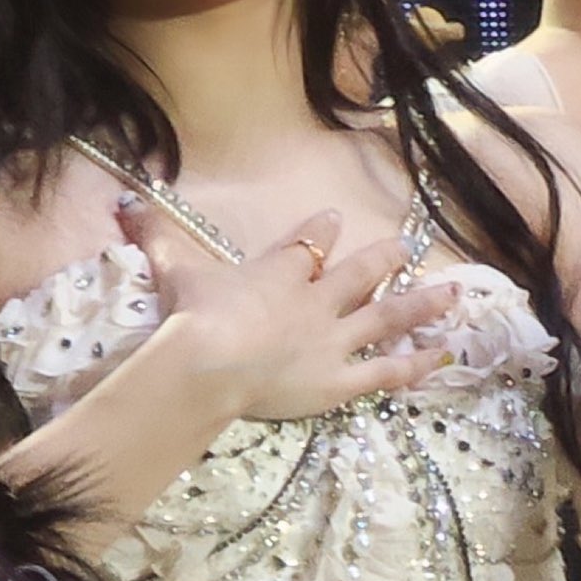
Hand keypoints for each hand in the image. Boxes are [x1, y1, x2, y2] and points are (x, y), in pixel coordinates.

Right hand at [119, 197, 459, 420]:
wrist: (211, 360)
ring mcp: (334, 339)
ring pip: (388, 315)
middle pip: (360, 273)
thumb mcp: (173, 269)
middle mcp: (316, 299)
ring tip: (456, 293)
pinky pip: (387, 369)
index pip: (307, 244)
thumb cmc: (194, 315)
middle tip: (406, 248)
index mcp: (280, 271)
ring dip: (423, 303)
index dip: (323, 231)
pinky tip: (442, 355)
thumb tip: (124, 201)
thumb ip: (155, 236)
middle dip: (385, 258)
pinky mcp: (341, 379)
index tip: (335, 220)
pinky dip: (416, 362)